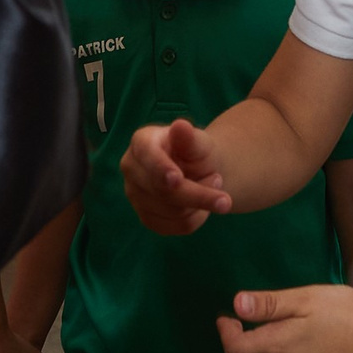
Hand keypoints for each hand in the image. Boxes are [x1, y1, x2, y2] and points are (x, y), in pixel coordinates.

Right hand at [121, 119, 230, 234]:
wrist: (199, 171)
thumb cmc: (195, 152)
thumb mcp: (198, 142)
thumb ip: (190, 138)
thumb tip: (181, 126)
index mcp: (141, 142)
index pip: (147, 156)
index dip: (161, 168)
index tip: (177, 179)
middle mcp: (131, 169)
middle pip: (162, 190)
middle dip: (197, 192)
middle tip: (220, 181)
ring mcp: (135, 196)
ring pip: (172, 211)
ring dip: (201, 203)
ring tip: (212, 184)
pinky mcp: (147, 218)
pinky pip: (177, 226)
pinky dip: (197, 217)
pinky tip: (202, 204)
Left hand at [217, 283, 352, 352]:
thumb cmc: (344, 311)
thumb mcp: (305, 298)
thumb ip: (269, 304)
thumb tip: (237, 304)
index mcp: (278, 345)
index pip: (236, 349)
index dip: (226, 334)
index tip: (227, 317)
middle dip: (236, 348)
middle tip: (239, 327)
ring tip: (277, 331)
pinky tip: (304, 345)